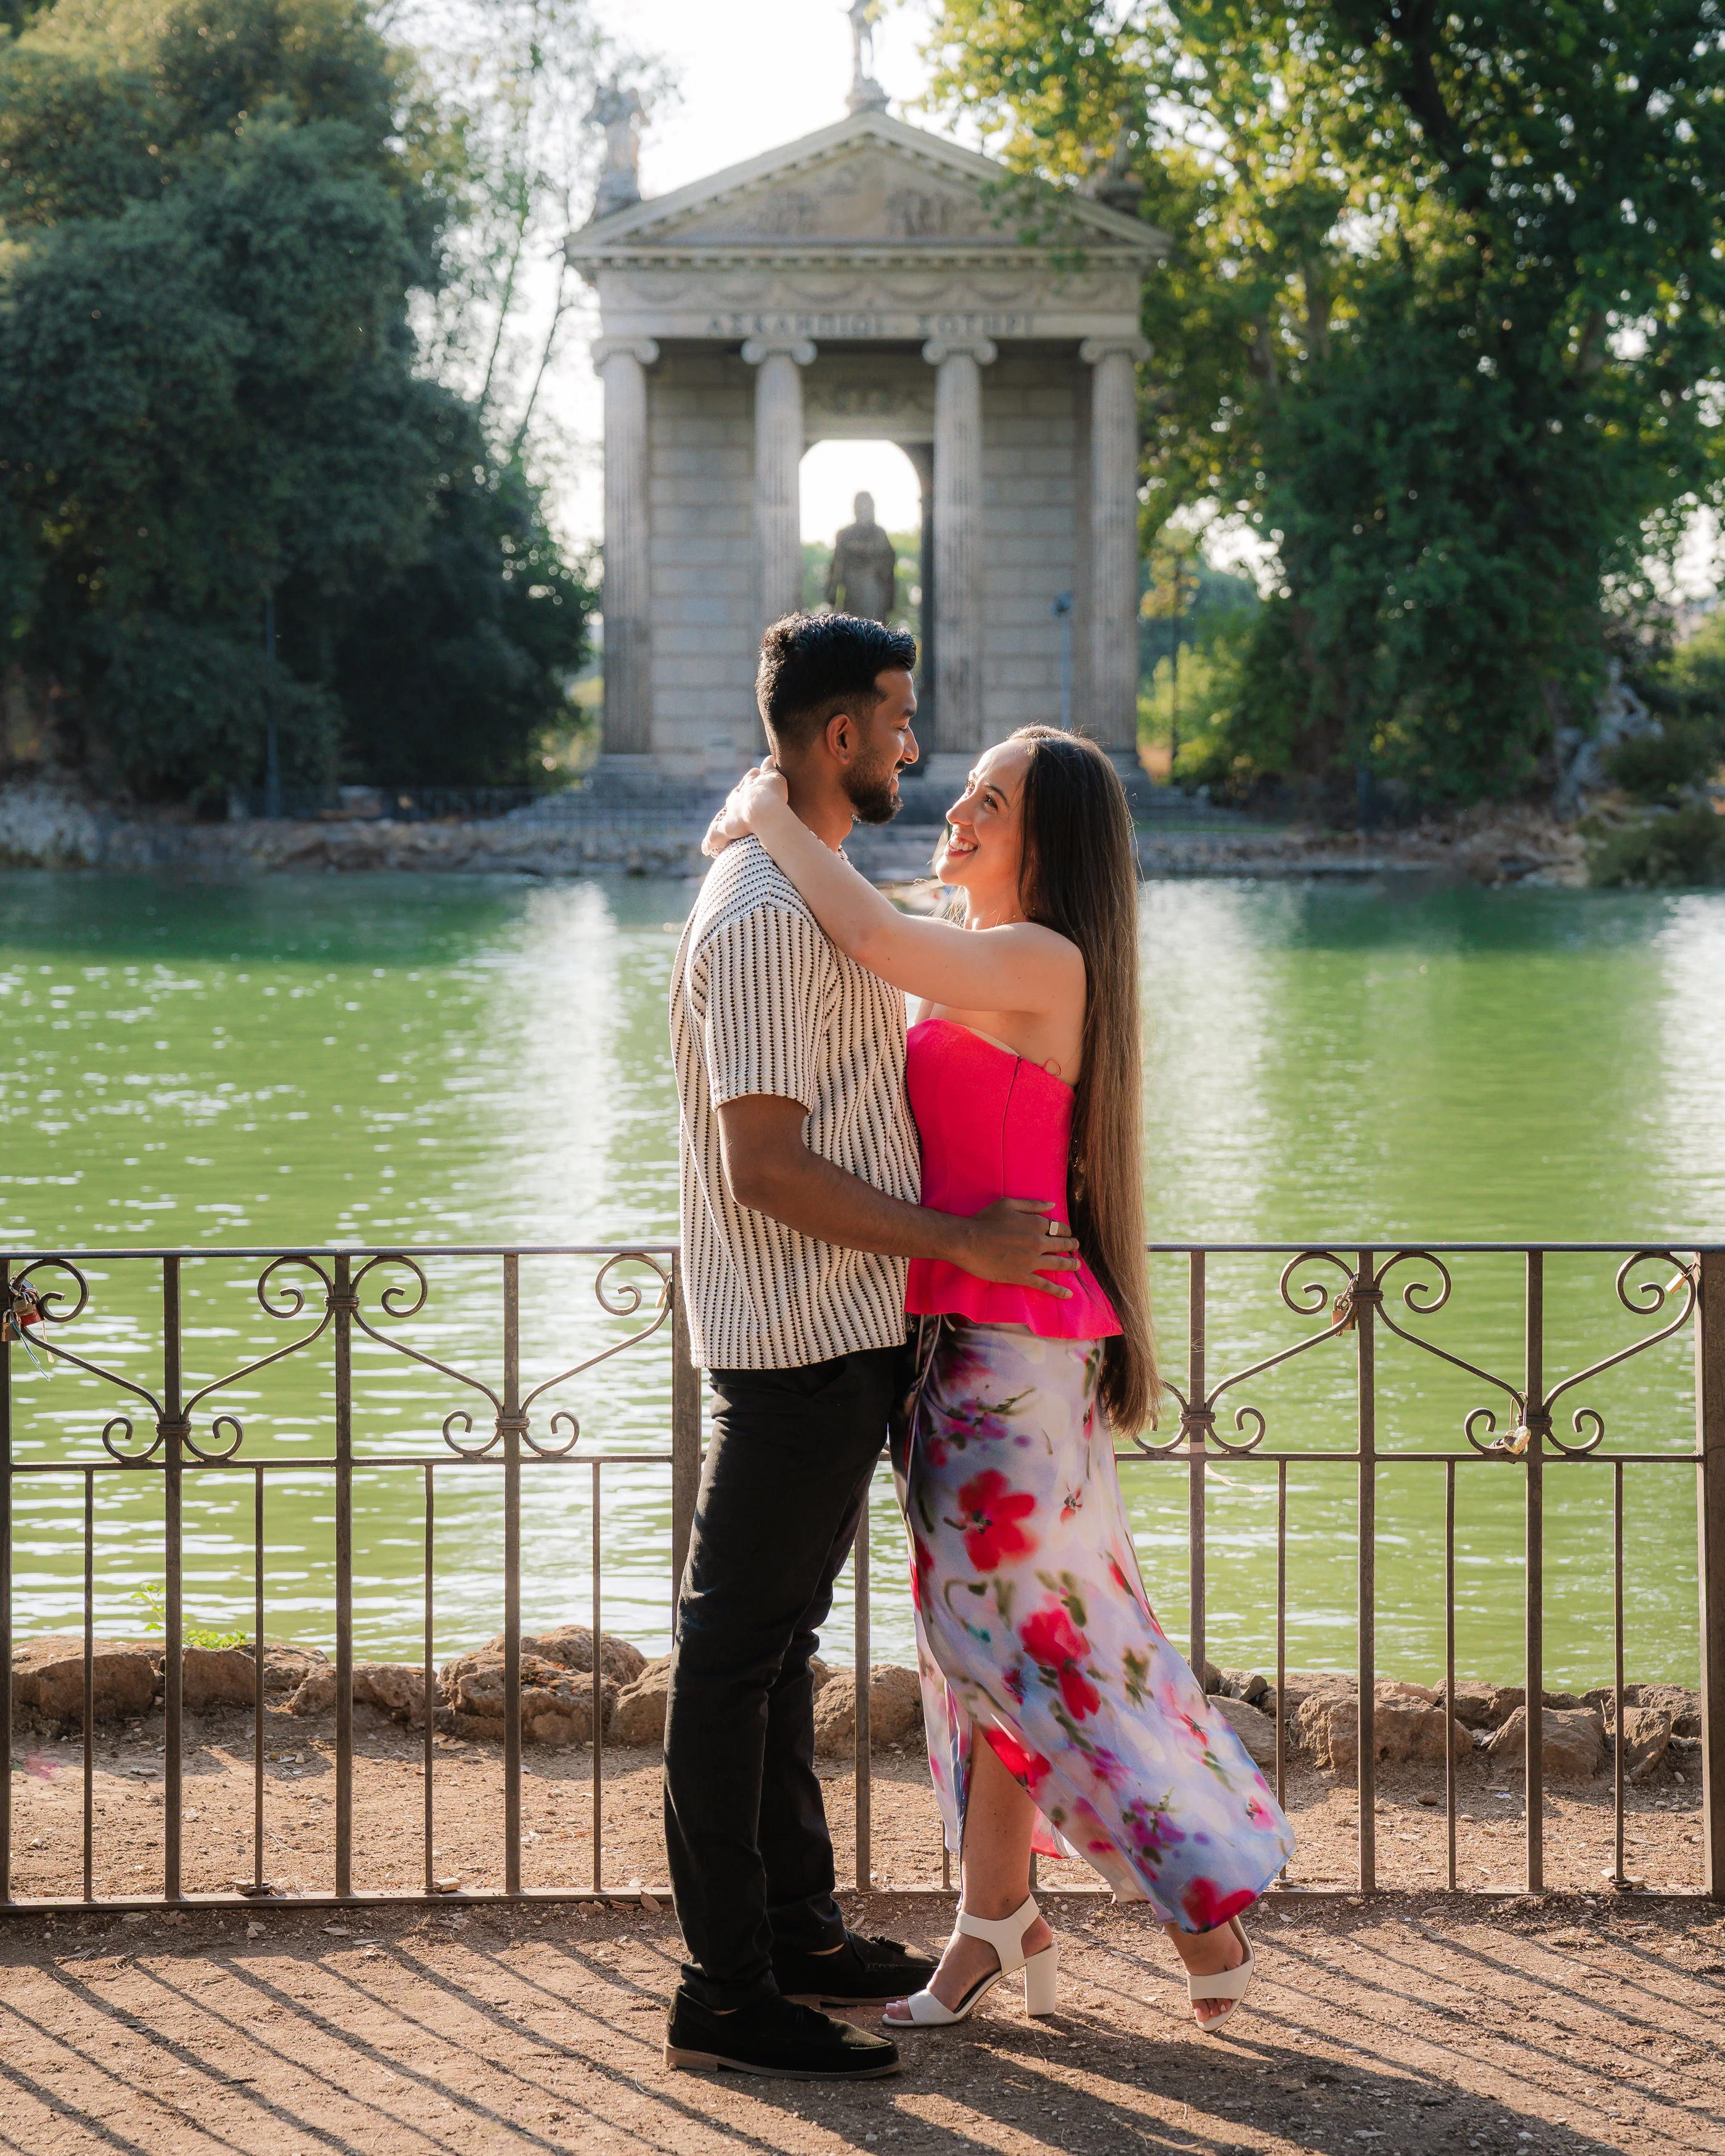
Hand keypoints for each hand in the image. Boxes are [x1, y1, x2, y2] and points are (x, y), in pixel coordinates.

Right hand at [701, 759, 787, 857]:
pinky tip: (770, 759)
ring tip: (757, 771)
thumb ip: (714, 839)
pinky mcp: (770, 777)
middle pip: (743, 786)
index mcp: (735, 803)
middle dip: (744, 784)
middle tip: (746, 783)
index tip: (734, 798)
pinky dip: (768, 763)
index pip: (733, 800)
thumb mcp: (724, 833)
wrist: (761, 811)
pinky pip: (768, 767)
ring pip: (754, 776)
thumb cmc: (744, 823)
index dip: (734, 799)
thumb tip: (703, 850)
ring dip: (755, 774)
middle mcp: (744, 791)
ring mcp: (756, 783)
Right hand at [952, 1200, 1078, 1296]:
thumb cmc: (984, 1220)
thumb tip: (1052, 1205)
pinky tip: (1069, 1294)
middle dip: (1071, 1246)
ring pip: (1058, 1264)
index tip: (1066, 1233)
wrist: (967, 1241)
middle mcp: (1038, 1242)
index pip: (1058, 1228)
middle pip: (1062, 1245)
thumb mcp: (1008, 1204)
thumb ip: (1032, 1205)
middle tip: (1075, 1248)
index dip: (1065, 1231)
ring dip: (1070, 1265)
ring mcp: (1032, 1261)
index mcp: (1036, 1223)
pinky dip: (1058, 1291)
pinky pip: (1045, 1285)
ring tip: (1077, 1265)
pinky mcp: (1022, 1276)